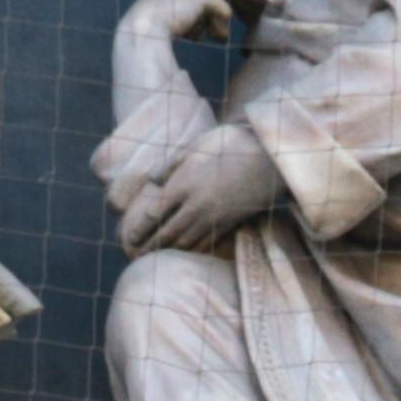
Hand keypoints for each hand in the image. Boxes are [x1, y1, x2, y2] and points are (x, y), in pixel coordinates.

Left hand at [110, 124, 280, 255]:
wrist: (270, 158)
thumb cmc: (230, 144)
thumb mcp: (196, 146)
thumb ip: (171, 164)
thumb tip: (153, 181)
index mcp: (183, 185)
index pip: (154, 214)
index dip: (140, 229)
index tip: (129, 237)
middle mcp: (195, 206)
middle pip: (167, 233)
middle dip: (150, 245)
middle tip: (137, 254)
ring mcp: (214, 218)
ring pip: (185, 242)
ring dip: (169, 251)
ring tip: (156, 257)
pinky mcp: (229, 223)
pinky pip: (206, 243)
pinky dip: (192, 250)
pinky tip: (185, 251)